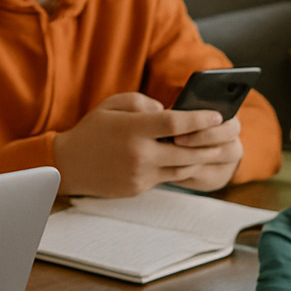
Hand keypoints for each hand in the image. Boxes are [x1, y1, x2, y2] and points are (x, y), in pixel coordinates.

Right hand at [53, 92, 242, 196]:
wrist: (67, 165)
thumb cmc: (91, 130)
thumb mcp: (111, 105)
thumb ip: (142, 102)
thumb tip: (169, 111)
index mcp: (132, 129)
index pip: (175, 123)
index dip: (200, 119)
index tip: (217, 115)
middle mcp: (139, 153)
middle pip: (188, 151)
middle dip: (209, 144)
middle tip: (223, 137)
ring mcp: (140, 174)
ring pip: (183, 168)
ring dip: (198, 158)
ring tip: (208, 149)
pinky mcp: (139, 188)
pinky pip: (167, 178)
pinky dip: (177, 168)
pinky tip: (181, 159)